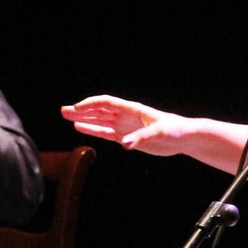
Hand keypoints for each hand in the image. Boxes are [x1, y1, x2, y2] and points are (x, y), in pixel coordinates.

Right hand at [61, 95, 188, 155]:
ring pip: (100, 120)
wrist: (183, 137)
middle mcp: (125, 116)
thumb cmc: (174, 130)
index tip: (76, 109)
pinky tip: (80, 128)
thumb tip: (125, 144)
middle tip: (63, 111)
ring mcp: (124, 126)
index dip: (90, 105)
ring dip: (84, 119)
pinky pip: (105, 133)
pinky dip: (93, 130)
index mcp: (132, 109)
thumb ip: (141, 138)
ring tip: (67, 117)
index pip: (106, 103)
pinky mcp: (126, 137)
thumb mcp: (159, 133)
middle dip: (81, 110)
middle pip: (99, 110)